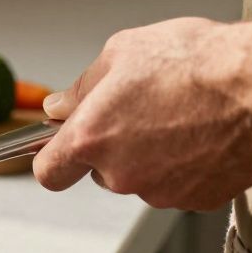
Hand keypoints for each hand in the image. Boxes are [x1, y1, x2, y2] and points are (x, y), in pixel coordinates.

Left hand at [33, 18, 251, 210]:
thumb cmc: (202, 64)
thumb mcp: (123, 52)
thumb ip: (82, 88)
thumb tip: (61, 105)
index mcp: (91, 138)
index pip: (49, 172)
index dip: (53, 159)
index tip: (58, 149)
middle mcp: (121, 173)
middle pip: (99, 171)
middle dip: (111, 146)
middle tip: (139, 111)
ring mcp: (160, 191)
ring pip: (140, 177)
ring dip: (149, 155)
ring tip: (178, 116)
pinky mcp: (197, 200)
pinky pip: (177, 184)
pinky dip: (183, 165)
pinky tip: (200, 133)